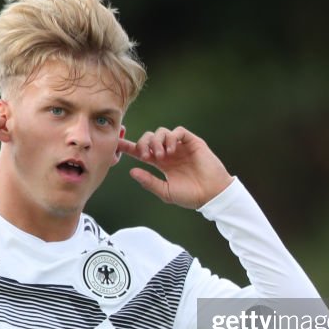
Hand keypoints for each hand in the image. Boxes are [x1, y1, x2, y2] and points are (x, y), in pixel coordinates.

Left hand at [119, 126, 233, 208]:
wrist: (211, 195)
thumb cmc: (190, 196)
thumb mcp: (165, 191)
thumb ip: (149, 181)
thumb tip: (131, 171)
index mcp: (162, 163)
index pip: (142, 151)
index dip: (130, 147)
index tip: (118, 145)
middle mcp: (169, 152)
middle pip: (149, 138)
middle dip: (143, 143)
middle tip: (145, 156)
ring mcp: (181, 146)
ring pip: (162, 132)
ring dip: (156, 142)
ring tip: (160, 157)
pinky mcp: (192, 142)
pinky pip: (178, 131)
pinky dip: (171, 138)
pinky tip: (171, 151)